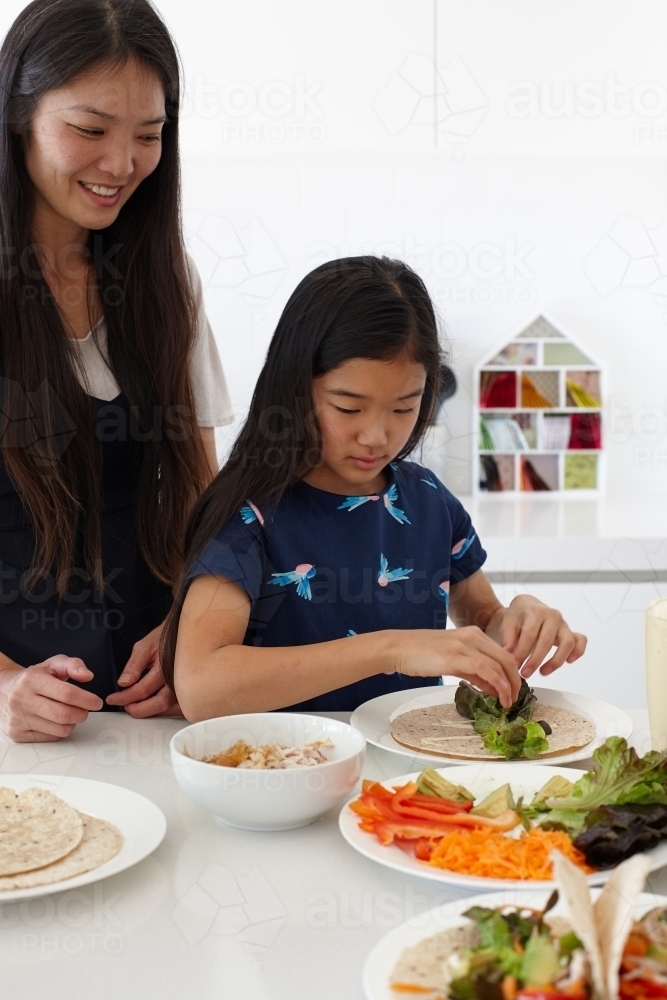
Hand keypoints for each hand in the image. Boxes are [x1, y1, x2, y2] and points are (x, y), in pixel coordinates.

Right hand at [0, 656, 102, 741]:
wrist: (2, 690)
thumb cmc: (32, 678)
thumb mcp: (52, 664)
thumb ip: (73, 665)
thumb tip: (87, 676)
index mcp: (31, 680)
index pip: (66, 694)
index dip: (86, 699)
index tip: (96, 702)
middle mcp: (22, 700)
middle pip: (64, 715)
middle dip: (82, 713)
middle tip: (85, 709)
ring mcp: (18, 719)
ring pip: (60, 729)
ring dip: (72, 723)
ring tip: (69, 713)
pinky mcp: (17, 734)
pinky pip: (50, 738)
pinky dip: (59, 731)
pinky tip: (55, 721)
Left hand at [106, 623, 181, 717]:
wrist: (183, 633)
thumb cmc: (162, 639)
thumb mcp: (144, 646)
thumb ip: (134, 665)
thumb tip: (124, 683)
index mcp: (165, 666)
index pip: (143, 689)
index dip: (125, 697)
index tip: (112, 699)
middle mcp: (178, 678)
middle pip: (159, 703)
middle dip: (139, 709)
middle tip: (125, 707)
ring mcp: (186, 685)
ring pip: (170, 708)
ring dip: (151, 712)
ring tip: (136, 707)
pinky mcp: (189, 690)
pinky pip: (179, 707)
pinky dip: (165, 711)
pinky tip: (152, 707)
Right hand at [391, 627, 521, 707]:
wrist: (399, 647)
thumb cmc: (421, 653)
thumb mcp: (453, 660)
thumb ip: (473, 671)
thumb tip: (493, 686)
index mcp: (473, 634)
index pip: (503, 653)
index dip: (513, 673)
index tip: (513, 689)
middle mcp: (472, 636)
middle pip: (506, 658)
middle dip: (515, 681)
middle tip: (515, 698)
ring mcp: (463, 645)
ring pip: (498, 664)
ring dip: (508, 686)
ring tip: (508, 702)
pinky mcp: (454, 656)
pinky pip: (483, 669)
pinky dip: (496, 683)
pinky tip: (499, 695)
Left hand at [485, 595, 586, 677]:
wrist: (527, 607)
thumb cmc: (518, 616)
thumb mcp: (507, 622)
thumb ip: (508, 637)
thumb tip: (508, 653)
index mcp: (535, 611)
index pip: (530, 634)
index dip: (522, 651)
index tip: (515, 664)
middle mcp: (552, 616)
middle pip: (547, 640)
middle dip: (535, 660)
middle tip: (525, 673)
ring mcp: (563, 624)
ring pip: (567, 643)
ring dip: (555, 661)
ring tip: (543, 672)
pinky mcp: (570, 632)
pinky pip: (580, 640)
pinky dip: (578, 651)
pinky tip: (569, 661)